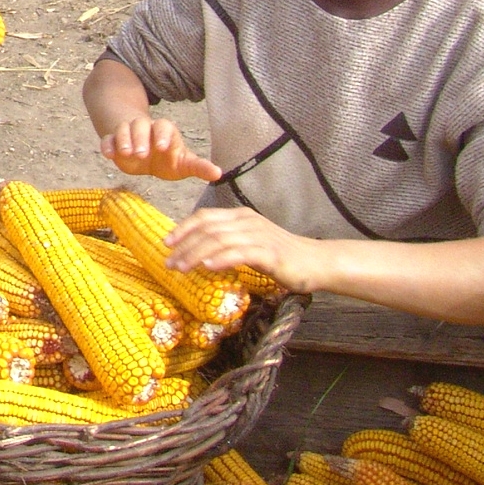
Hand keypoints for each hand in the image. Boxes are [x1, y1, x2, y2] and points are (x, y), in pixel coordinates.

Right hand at [99, 116, 221, 181]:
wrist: (143, 154)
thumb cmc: (167, 158)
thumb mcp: (183, 163)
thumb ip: (198, 167)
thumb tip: (218, 174)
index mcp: (164, 131)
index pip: (164, 127)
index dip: (163, 135)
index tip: (163, 147)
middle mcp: (145, 128)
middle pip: (141, 126)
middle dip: (140, 138)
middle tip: (141, 153)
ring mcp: (127, 134)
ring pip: (123, 129)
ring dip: (123, 140)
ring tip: (125, 153)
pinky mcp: (113, 142)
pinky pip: (107, 140)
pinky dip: (107, 146)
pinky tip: (108, 155)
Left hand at [164, 206, 324, 292]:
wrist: (316, 262)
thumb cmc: (281, 256)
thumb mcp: (250, 244)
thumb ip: (228, 242)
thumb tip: (199, 252)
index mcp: (241, 217)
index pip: (205, 216)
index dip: (183, 228)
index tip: (167, 243)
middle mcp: (247, 222)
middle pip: (207, 229)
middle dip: (184, 245)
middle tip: (168, 262)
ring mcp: (259, 236)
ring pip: (218, 241)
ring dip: (195, 254)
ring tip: (180, 268)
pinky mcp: (269, 253)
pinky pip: (239, 253)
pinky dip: (220, 259)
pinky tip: (207, 267)